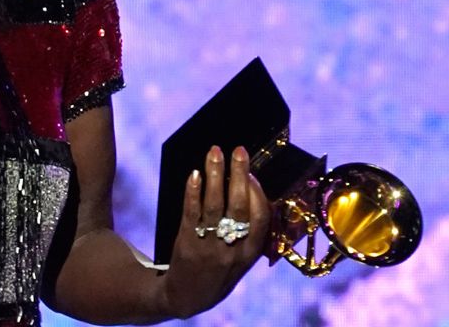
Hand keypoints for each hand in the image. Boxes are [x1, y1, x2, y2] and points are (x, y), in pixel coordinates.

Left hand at [161, 145, 270, 318]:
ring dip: (215, 176)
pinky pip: (191, 213)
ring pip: (214, 206)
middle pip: (239, 207)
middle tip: (239, 150)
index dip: (258, 194)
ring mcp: (209, 246)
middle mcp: (232, 250)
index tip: (253, 173)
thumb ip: (250, 234)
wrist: (187, 297)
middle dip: (239, 175)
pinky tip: (194, 175)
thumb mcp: (242, 260)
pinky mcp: (187, 243)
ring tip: (214, 153)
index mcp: (250, 254)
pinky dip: (193, 192)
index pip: (261, 220)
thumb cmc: (218, 272)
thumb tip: (254, 194)